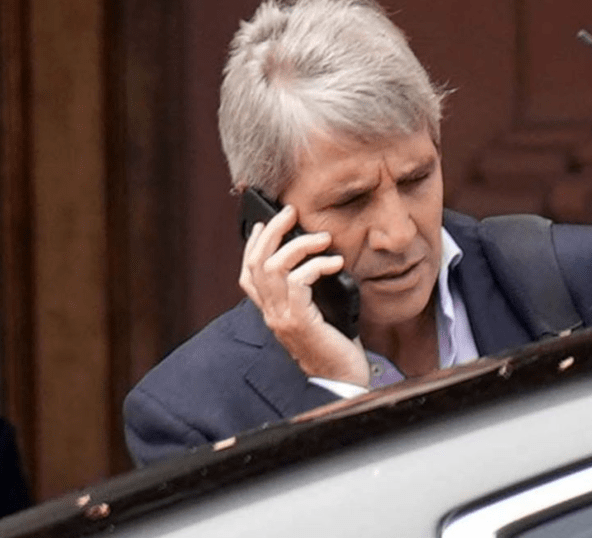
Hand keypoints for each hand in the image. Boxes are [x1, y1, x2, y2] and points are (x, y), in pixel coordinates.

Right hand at [239, 205, 369, 386]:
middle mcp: (271, 314)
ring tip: (322, 237)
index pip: (248, 274)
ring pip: (272, 267)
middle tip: (290, 212)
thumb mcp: (319, 313)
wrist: (343, 380)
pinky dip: (316, 265)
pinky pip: (298, 282)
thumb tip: (319, 258)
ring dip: (297, 244)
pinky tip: (335, 262)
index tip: (262, 223)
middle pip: (256, 262)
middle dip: (271, 231)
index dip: (252, 246)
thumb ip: (309, 292)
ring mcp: (282, 318)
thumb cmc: (336, 346)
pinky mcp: (299, 321)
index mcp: (272, 312)